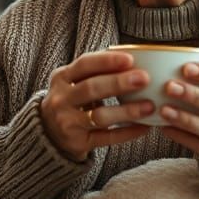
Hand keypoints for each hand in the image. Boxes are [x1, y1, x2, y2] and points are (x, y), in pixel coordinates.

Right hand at [40, 50, 154, 161]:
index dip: (107, 61)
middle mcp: (61, 99)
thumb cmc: (71, 99)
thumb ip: (95, 70)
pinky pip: (106, 138)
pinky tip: (144, 127)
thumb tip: (134, 56)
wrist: (49, 133)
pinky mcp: (78, 143)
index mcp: (61, 78)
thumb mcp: (73, 81)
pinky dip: (127, 132)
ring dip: (127, 111)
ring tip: (149, 106)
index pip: (83, 64)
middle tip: (144, 78)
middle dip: (119, 83)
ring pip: (99, 116)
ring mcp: (67, 123)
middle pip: (91, 88)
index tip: (130, 59)